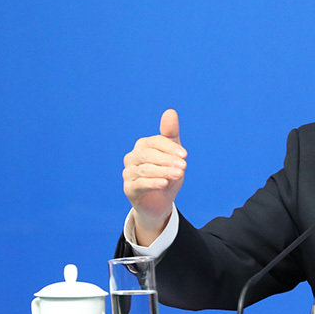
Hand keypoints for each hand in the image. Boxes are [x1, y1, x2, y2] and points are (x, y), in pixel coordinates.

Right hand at [122, 109, 186, 244]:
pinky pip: (140, 184)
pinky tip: (165, 183)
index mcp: (143, 146)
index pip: (155, 142)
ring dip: (163, 171)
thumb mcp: (173, 154)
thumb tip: (170, 111)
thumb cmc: (167, 173)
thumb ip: (171, 134)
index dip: (170, 148)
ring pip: (145, 169)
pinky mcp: (129, 189)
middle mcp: (132, 157)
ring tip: (179, 174)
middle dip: (168, 160)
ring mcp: (129, 173)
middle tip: (184, 166)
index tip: (185, 155)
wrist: (160, 201)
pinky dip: (153, 183)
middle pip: (148, 155)